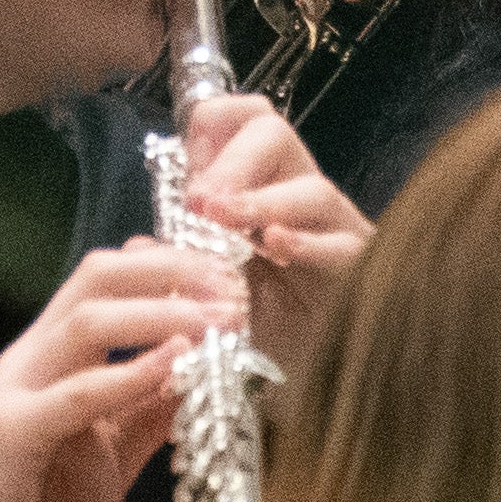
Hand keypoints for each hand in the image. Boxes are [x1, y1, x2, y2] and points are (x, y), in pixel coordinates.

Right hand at [0, 237, 225, 501]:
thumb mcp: (108, 460)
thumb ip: (145, 416)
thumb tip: (199, 377)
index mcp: (52, 360)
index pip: (106, 282)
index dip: (167, 265)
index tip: (228, 275)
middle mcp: (31, 361)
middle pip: (97, 280)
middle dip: (171, 270)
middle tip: (233, 285)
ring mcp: (16, 391)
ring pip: (87, 322)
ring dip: (161, 313)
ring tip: (219, 320)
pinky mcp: (10, 432)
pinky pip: (75, 394)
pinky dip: (127, 375)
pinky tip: (174, 365)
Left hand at [177, 89, 367, 377]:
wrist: (314, 380)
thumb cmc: (264, 326)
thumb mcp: (213, 290)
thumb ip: (180, 263)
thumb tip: (138, 245)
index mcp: (262, 185)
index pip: (244, 121)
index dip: (212, 132)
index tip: (188, 178)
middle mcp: (299, 196)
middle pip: (275, 134)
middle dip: (233, 161)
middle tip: (201, 201)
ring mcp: (335, 230)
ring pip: (312, 187)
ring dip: (261, 200)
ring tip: (223, 218)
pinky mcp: (361, 270)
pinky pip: (341, 245)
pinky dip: (306, 242)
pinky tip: (276, 245)